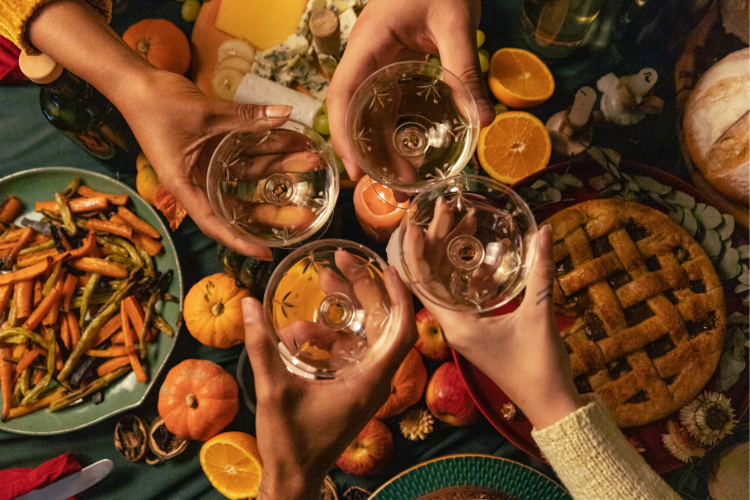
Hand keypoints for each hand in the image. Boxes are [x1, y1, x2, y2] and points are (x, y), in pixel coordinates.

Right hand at [116, 69, 295, 259]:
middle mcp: (199, 180)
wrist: (137, 81)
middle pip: (240, 204)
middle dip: (274, 208)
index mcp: (186, 186)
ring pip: (250, 174)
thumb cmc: (157, 104)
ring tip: (311, 162)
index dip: (241, 241)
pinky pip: (246, 152)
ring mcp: (208, 164)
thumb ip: (246, 117)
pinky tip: (293, 143)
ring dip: (279, 168)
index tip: (267, 254)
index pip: (216, 223)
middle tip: (307, 213)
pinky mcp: (215, 146)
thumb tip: (285, 113)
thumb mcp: (205, 114)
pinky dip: (267, 148)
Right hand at [243, 267, 416, 499]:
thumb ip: (261, 347)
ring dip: (342, 311)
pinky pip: (349, 351)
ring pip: (363, 335)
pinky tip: (300, 329)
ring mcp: (365, 384)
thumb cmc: (290, 442)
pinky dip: (330, 335)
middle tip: (337, 264)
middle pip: (382, 324)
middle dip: (362, 290)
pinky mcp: (352, 387)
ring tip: (318, 286)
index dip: (400, 297)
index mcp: (370, 381)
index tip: (387, 268)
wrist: (293, 478)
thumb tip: (248, 304)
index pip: (402, 332)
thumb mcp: (274, 391)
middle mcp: (375, 380)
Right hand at [326, 0, 495, 181]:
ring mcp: (378, 63)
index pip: (342, 95)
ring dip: (384, 150)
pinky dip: (397, 133)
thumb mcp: (455, 22)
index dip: (344, 136)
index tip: (358, 171)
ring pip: (370, 114)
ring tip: (406, 184)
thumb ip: (465, 69)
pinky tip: (412, 155)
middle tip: (394, 191)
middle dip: (368, 156)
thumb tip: (484, 120)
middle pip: (354, 114)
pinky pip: (389, 105)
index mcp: (368, 45)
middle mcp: (366, 58)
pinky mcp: (394, 67)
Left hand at [409, 225, 583, 428]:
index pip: (421, 283)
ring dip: (454, 254)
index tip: (413, 223)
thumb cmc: (539, 366)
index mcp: (456, 325)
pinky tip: (489, 253)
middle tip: (444, 209)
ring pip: (449, 283)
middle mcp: (453, 325)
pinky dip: (473, 273)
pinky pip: (466, 294)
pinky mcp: (477, 330)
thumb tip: (545, 231)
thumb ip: (541, 273)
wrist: (550, 405)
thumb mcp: (539, 316)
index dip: (415, 252)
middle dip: (436, 241)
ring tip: (463, 220)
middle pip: (432, 277)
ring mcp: (464, 328)